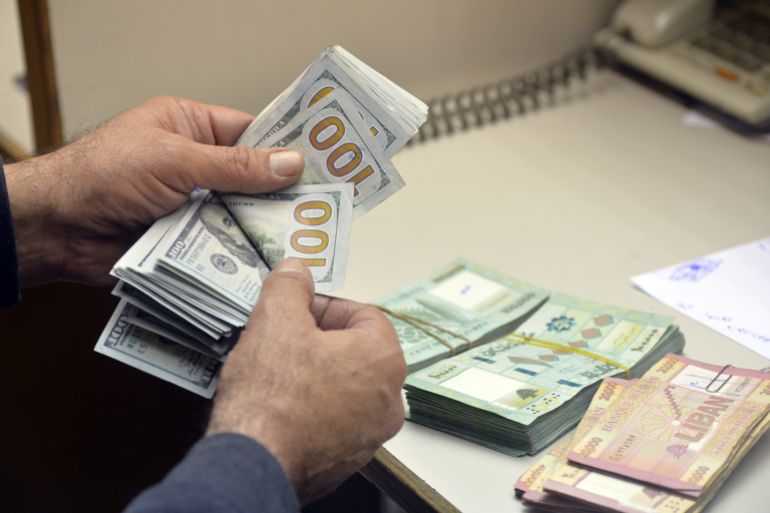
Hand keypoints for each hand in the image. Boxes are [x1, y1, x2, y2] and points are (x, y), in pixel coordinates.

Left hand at [4, 96, 303, 285]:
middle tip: (319, 210)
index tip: (321, 164)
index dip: (284, 147)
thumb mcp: (176, 159)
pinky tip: (267, 263)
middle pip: (249, 179)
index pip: (249, 133)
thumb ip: (235, 165)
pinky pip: (221, 246)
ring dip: (260, 228)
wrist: (56, 229)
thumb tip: (290, 162)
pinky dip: (239, 254)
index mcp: (189, 128)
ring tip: (301, 239)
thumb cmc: (104, 175)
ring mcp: (189, 205)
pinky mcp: (184, 241)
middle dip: (278, 195)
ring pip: (238, 216)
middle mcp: (193, 166)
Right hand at [207, 259, 406, 503]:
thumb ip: (290, 285)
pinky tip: (281, 406)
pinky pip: (334, 420)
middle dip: (320, 340)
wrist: (255, 462)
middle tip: (284, 339)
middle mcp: (389, 399)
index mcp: (384, 358)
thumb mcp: (275, 319)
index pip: (363, 313)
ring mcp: (371, 434)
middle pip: (356, 351)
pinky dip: (313, 409)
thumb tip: (296, 269)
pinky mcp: (348, 459)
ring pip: (346, 387)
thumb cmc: (272, 394)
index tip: (297, 310)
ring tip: (279, 373)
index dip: (325, 306)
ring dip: (317, 374)